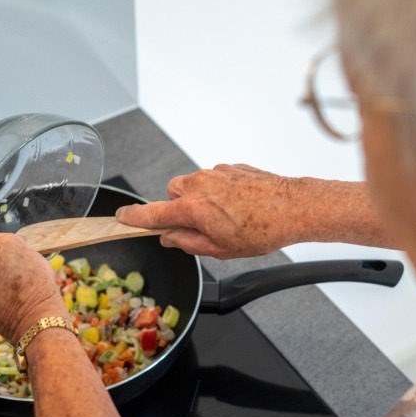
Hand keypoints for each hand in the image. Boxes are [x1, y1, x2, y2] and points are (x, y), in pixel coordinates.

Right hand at [115, 164, 318, 258]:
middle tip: (199, 225)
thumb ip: (188, 243)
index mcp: (193, 208)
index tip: (122, 217)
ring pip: (193, 185)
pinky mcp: (231, 167)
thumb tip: (171, 238)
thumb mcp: (219, 249)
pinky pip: (214, 179)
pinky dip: (219, 192)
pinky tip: (238, 206)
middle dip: (179, 208)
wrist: (293, 207)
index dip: (133, 217)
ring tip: (225, 217)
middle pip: (172, 194)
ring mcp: (216, 172)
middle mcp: (200, 184)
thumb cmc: (262, 229)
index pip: (152, 213)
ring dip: (200, 199)